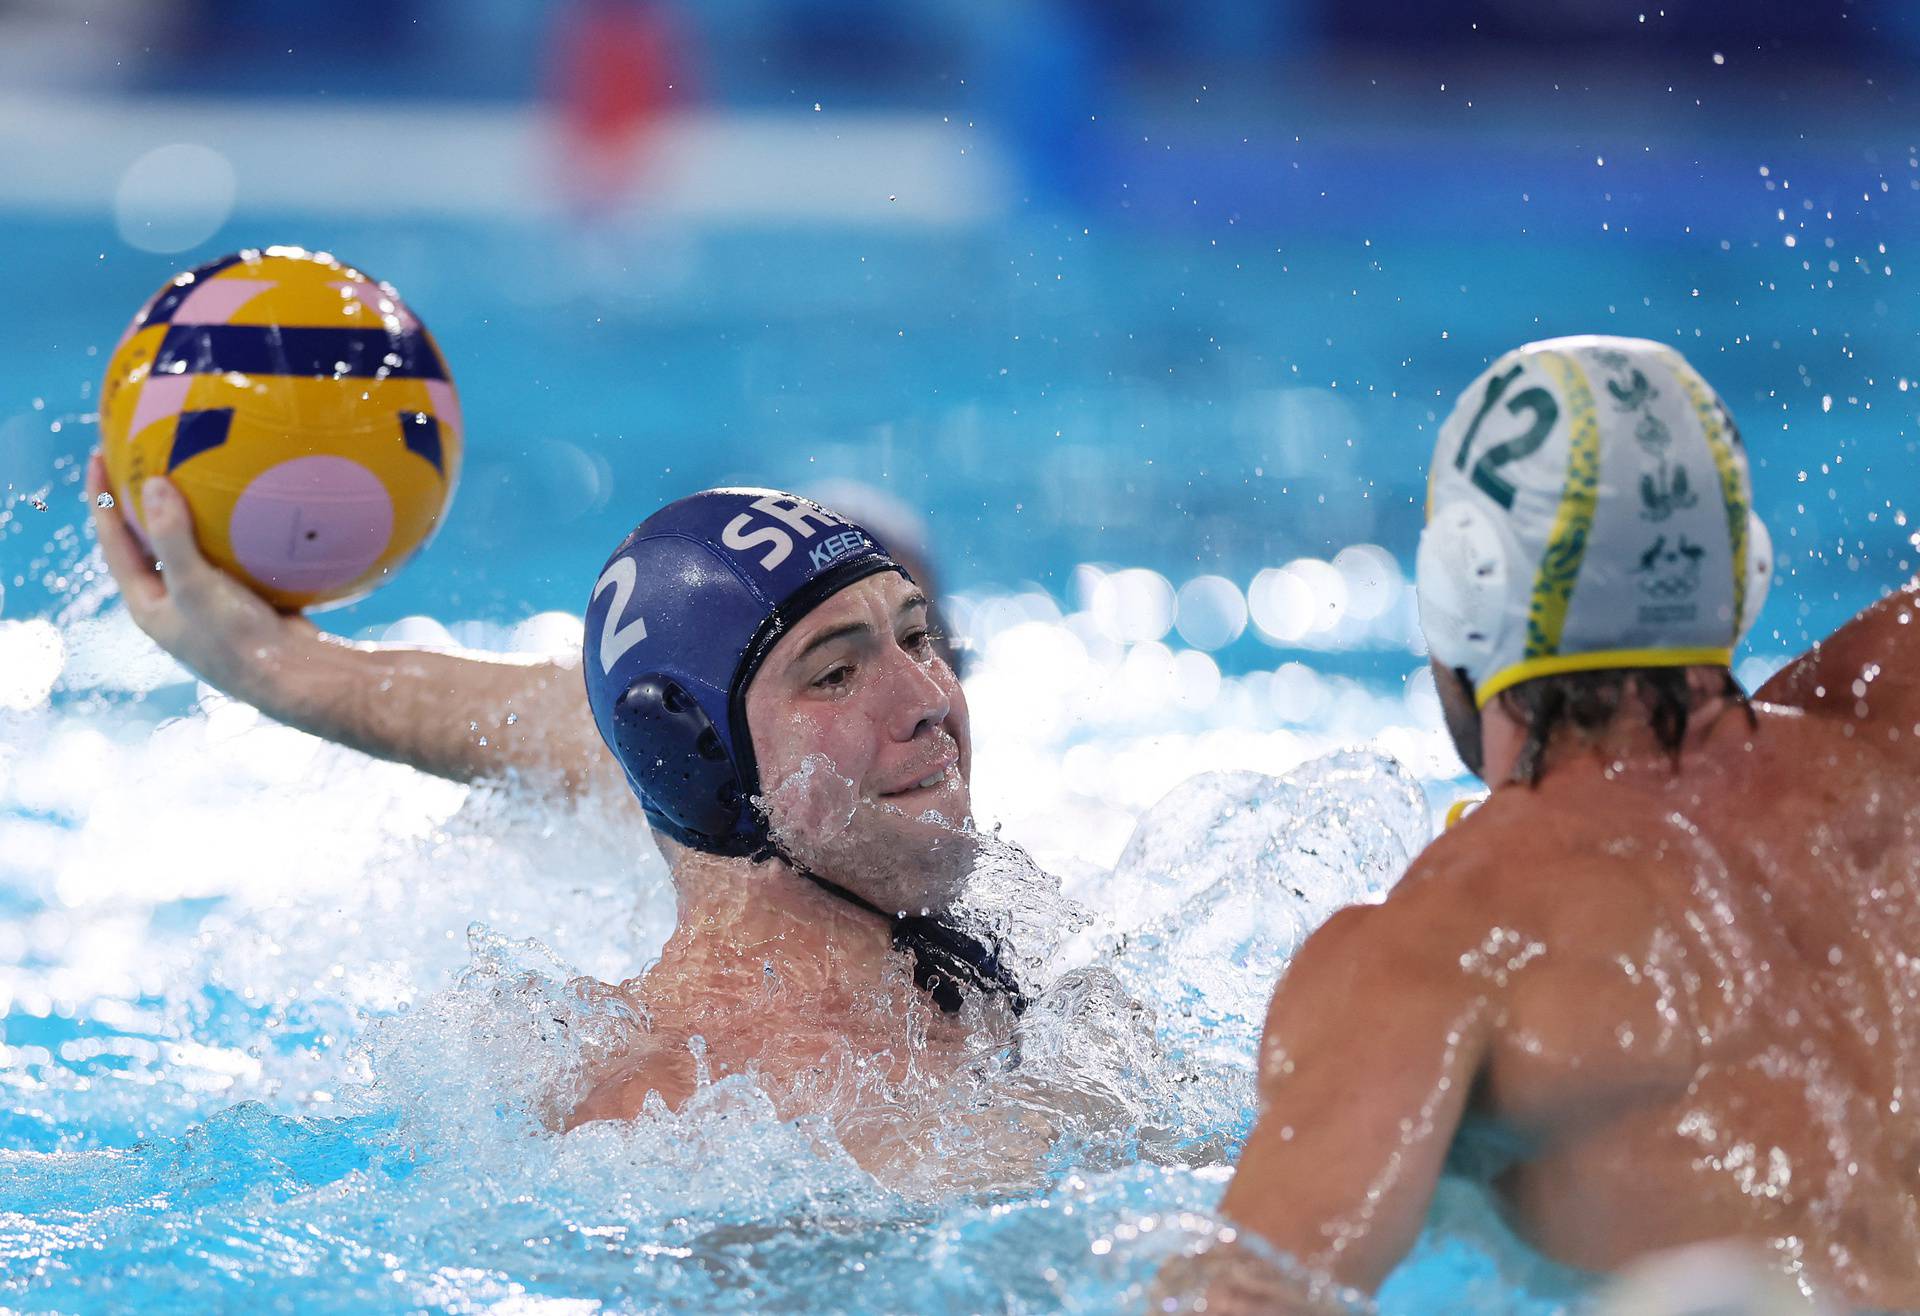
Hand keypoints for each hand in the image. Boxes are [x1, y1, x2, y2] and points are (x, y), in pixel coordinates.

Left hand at [87, 453, 316, 701]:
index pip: (113, 541)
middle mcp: (175, 601)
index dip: (103, 498)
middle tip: (144, 455)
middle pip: (149, 540)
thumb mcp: (196, 587)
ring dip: (193, 512)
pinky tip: (250, 502)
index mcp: (148, 604)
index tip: (99, 455)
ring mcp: (211, 600)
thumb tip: (155, 484)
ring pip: (193, 545)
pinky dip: (235, 527)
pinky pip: (233, 552)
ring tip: (195, 470)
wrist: (295, 675)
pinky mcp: (246, 598)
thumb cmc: (236, 640)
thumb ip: (172, 537)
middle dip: (144, 500)